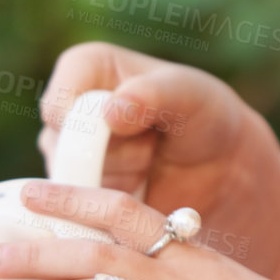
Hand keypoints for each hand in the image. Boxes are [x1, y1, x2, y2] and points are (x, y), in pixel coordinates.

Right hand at [36, 41, 279, 278]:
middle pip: (62, 150)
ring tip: (149, 167)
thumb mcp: (189, 95)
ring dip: (116, 184)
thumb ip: (153, 95)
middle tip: (150, 150)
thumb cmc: (205, 117)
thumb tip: (111, 113)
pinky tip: (142, 192)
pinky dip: (112, 208)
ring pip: (70, 184)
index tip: (128, 126)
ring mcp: (67, 154)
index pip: (58, 106)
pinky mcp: (77, 193)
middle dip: (111, 159)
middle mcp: (66, 111)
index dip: (89, 127)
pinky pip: (77, 211)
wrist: (221, 168)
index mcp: (84, 68)